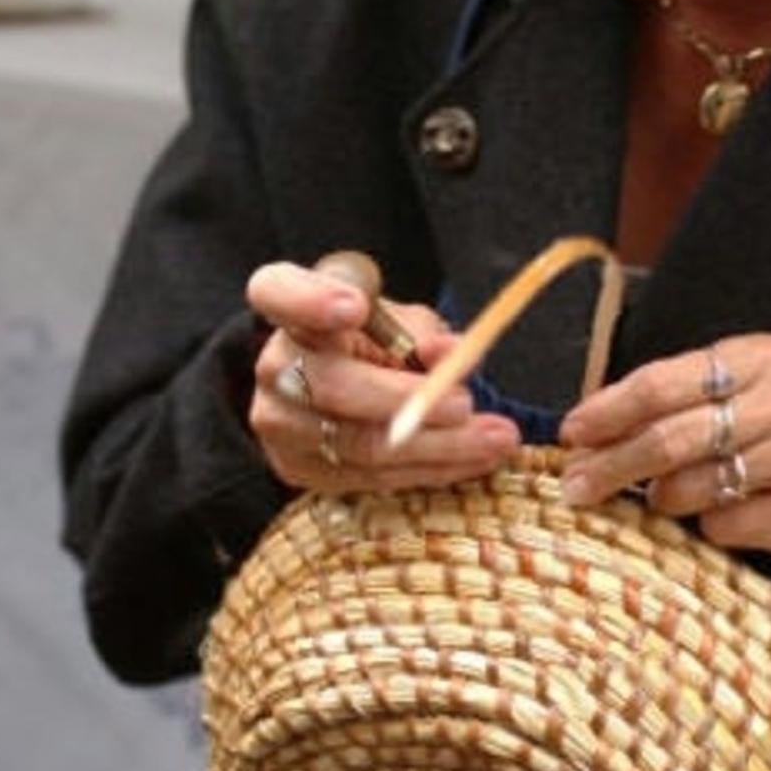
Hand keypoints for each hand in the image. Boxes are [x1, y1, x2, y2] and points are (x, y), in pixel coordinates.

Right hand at [246, 260, 520, 491]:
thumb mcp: (398, 320)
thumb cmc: (370, 339)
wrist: (330, 385)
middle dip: (408, 400)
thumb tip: (451, 355)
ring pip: (361, 444)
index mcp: (286, 307)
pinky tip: (474, 459)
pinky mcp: (299, 470)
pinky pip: (371, 477)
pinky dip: (429, 469)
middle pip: (334, 386)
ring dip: (437, 446)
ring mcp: (281, 424)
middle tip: (465, 403)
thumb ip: (423, 333)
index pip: (278, 293)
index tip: (356, 305)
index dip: (312, 300)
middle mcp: (274, 366)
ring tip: (496, 438)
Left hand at [558, 333, 770, 565]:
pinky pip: (722, 527)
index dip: (607, 411)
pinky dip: (707, 527)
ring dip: (660, 500)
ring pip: (689, 489)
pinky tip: (719, 517)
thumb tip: (591, 427)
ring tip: (661, 499)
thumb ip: (680, 395)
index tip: (571, 434)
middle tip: (574, 487)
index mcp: (758, 358)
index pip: (661, 383)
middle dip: (610, 466)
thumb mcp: (749, 385)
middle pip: (667, 439)